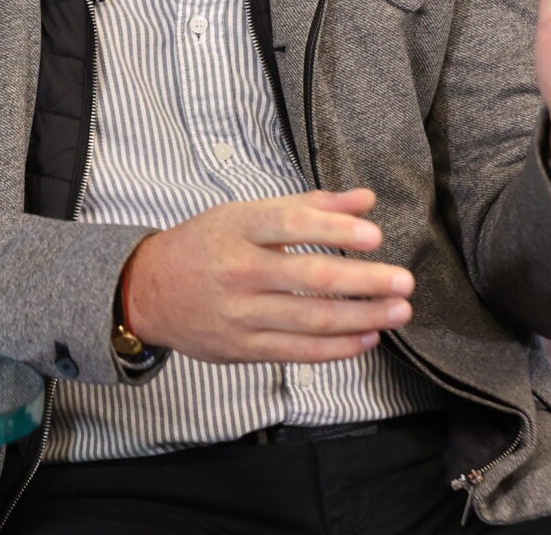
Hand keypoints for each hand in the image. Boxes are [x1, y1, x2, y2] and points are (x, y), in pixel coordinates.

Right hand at [123, 188, 415, 363]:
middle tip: (404, 281)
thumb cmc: (205, 245)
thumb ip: (308, 206)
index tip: (374, 237)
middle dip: (363, 282)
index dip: (334, 231)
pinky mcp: (241, 348)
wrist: (147, 291)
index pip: (291, 225)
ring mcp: (239, 314)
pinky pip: (297, 352)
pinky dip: (337, 347)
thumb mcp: (245, 213)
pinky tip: (367, 338)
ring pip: (310, 319)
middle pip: (309, 277)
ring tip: (398, 311)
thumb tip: (364, 199)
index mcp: (238, 228)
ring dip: (362, 317)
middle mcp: (239, 270)